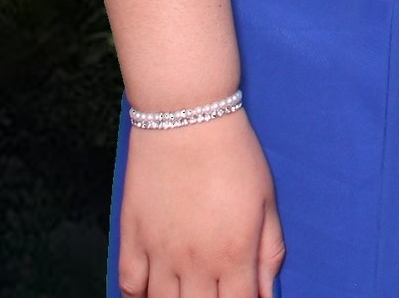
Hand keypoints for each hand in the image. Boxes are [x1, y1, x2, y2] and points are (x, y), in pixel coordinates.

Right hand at [120, 110, 284, 297]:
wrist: (186, 118)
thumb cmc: (234, 154)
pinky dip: (137, 296)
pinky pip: (128, 286)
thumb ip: (269, 250)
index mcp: (234, 254)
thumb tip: (269, 292)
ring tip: (187, 291)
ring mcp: (160, 253)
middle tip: (214, 291)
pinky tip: (151, 291)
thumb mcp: (266, 200)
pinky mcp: (132, 238)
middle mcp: (196, 262)